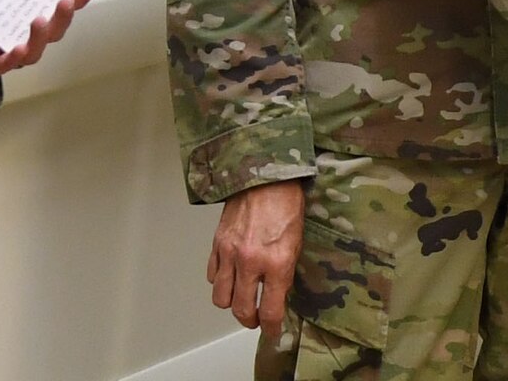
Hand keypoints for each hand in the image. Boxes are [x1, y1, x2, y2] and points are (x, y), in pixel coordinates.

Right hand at [208, 179, 305, 337]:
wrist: (264, 175)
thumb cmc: (286, 205)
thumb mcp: (296, 243)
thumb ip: (284, 273)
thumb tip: (277, 297)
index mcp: (277, 263)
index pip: (270, 311)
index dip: (271, 328)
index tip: (272, 331)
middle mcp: (251, 262)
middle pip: (241, 311)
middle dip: (250, 320)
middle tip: (256, 318)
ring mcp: (230, 253)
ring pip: (221, 298)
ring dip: (231, 303)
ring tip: (241, 298)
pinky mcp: (216, 244)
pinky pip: (212, 275)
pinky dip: (220, 281)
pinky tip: (231, 275)